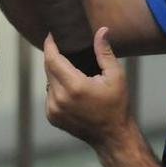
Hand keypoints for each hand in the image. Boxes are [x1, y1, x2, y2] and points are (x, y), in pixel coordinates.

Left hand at [44, 27, 132, 153]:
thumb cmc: (117, 105)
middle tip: (64, 48)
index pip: (52, 59)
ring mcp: (53, 110)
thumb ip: (104, 52)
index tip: (51, 35)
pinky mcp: (52, 117)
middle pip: (48, 68)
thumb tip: (102, 30)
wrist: (112, 136)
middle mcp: (60, 98)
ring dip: (56, 73)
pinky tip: (70, 90)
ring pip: (48, 81)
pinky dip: (56, 88)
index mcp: (74, 86)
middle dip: (54, 56)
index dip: (50, 45)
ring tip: (71, 71)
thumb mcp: (116, 76)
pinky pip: (49, 95)